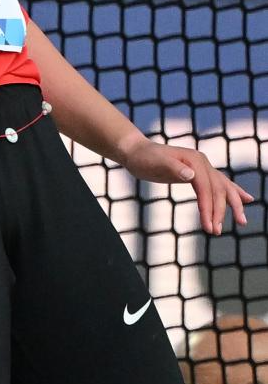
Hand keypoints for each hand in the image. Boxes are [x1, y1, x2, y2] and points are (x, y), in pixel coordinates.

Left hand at [121, 137, 254, 235]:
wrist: (137, 151)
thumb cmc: (144, 158)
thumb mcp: (154, 163)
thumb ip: (172, 168)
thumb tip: (191, 175)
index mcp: (194, 160)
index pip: (206, 188)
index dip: (208, 207)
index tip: (209, 226)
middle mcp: (202, 162)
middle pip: (217, 189)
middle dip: (219, 211)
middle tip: (216, 232)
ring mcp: (202, 167)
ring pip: (223, 187)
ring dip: (232, 205)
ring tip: (242, 222)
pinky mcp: (199, 173)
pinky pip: (220, 184)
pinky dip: (233, 192)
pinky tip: (246, 199)